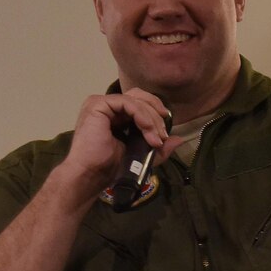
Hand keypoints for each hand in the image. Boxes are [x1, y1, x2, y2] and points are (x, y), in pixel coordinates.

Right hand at [48, 89, 181, 207]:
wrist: (91, 174)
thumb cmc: (111, 167)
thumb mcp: (142, 155)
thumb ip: (159, 146)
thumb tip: (179, 139)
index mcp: (116, 115)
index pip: (140, 103)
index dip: (155, 113)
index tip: (165, 133)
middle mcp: (108, 106)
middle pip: (139, 96)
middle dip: (156, 113)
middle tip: (163, 134)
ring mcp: (101, 103)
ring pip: (135, 99)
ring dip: (151, 117)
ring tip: (156, 137)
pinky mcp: (98, 104)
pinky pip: (127, 102)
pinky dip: (141, 114)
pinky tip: (147, 129)